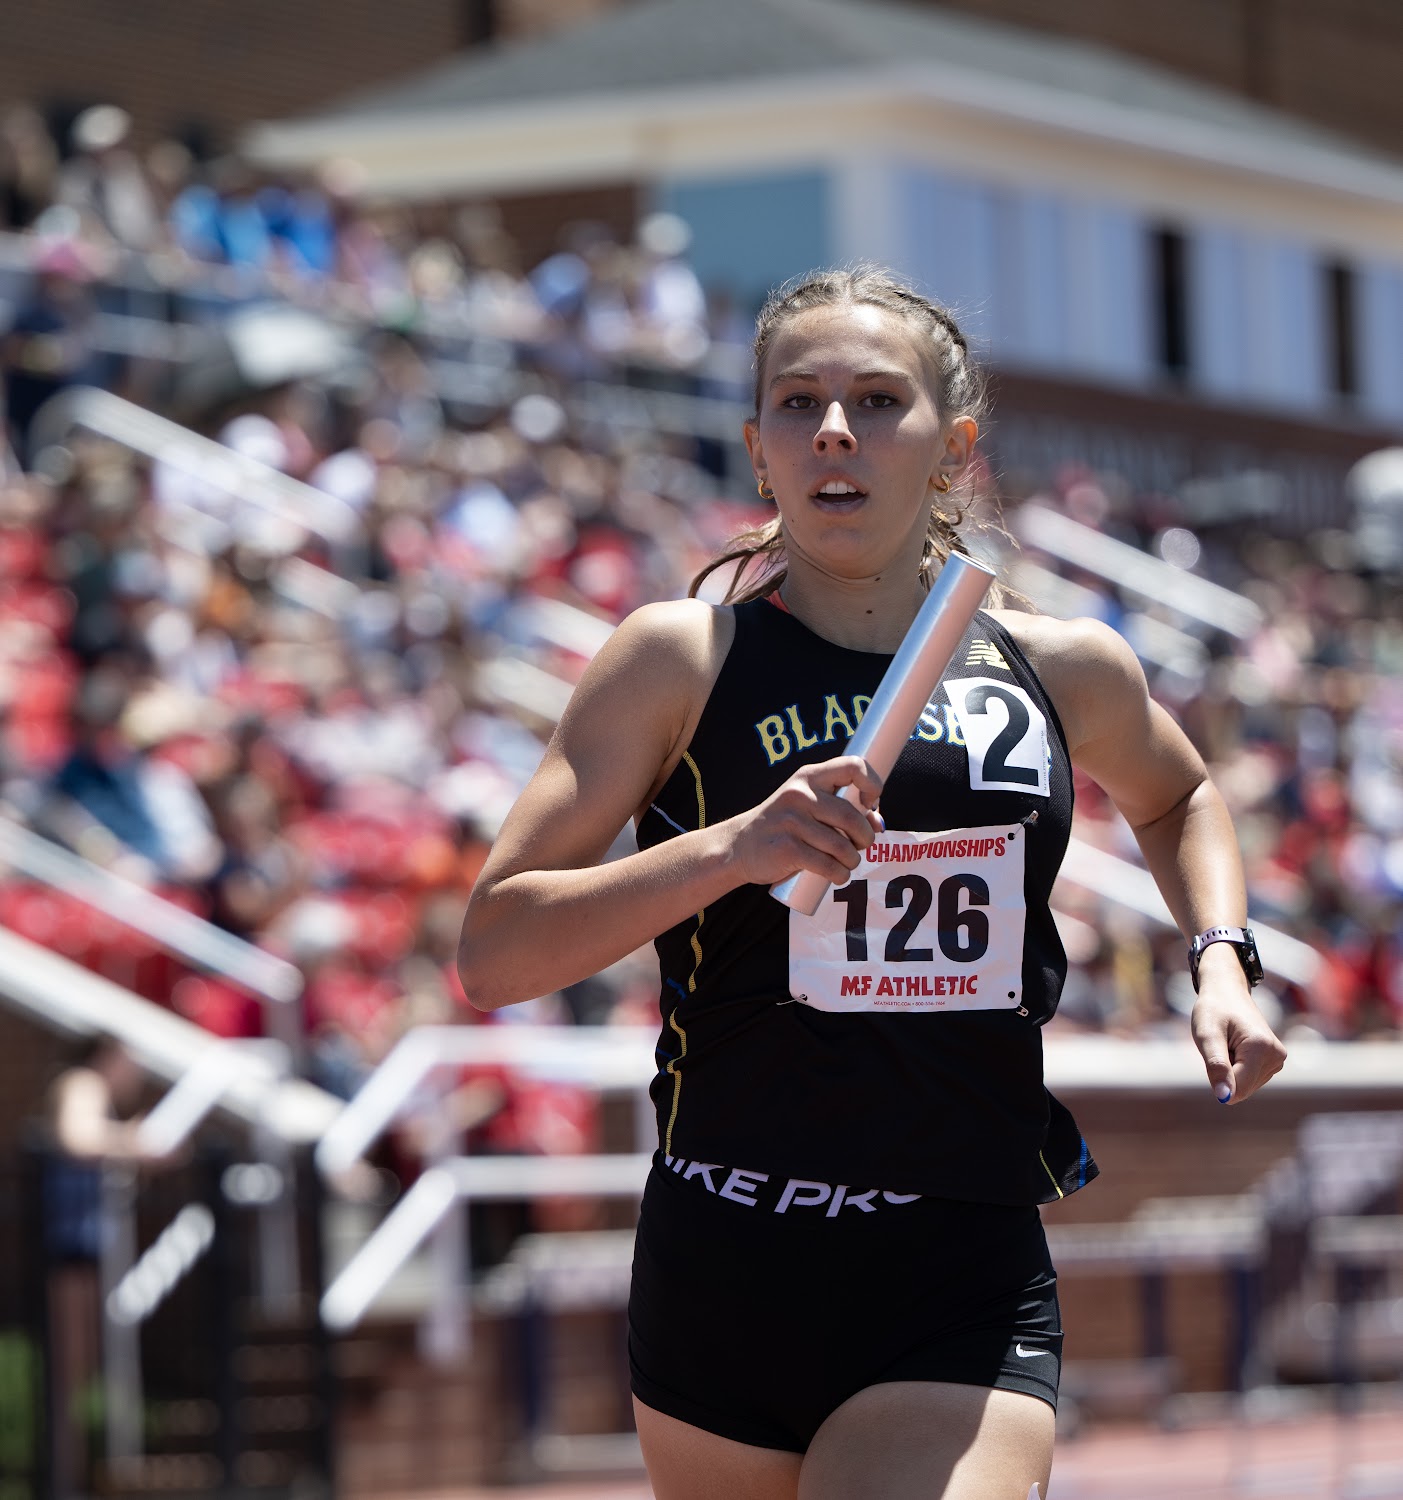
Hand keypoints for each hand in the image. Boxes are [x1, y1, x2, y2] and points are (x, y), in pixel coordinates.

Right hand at [727, 756, 883, 887]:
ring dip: (853, 861)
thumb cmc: (784, 826)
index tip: (870, 804)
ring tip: (848, 863)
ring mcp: (792, 822)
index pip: (853, 766)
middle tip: (861, 846)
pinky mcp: (788, 848)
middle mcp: (800, 794)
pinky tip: (838, 876)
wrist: (739, 846)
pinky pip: (828, 865)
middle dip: (865, 837)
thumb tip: (877, 823)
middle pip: (851, 816)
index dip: (872, 784)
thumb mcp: (807, 805)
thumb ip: (840, 808)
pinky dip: (840, 875)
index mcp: (809, 776)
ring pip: (842, 846)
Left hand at [1190, 977, 1286, 1104]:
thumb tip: (1225, 1098)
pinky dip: (1237, 1068)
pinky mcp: (1275, 1062)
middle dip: (1225, 1073)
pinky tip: (1235, 1047)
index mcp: (1261, 1048)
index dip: (1218, 1078)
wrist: (1227, 991)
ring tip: (1228, 1044)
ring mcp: (1278, 1060)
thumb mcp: (1206, 1035)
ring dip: (1230, 1070)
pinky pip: (1250, 1079)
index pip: (1238, 1088)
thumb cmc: (1213, 1010)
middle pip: (1242, 1088)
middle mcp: (1276, 1056)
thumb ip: (1216, 1066)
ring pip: (1245, 1086)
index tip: (1213, 1052)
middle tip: (1221, 1045)